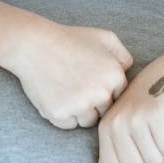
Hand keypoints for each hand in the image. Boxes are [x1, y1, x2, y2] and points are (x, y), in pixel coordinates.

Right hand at [13, 18, 132, 129]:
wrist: (35, 44)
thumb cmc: (70, 39)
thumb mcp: (103, 37)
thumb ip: (123, 55)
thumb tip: (128, 74)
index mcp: (115, 76)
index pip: (117, 96)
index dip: (103, 88)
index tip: (89, 76)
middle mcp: (101, 93)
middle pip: (104, 111)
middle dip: (92, 101)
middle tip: (76, 81)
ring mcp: (80, 105)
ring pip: (88, 121)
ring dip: (79, 111)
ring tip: (66, 87)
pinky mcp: (60, 114)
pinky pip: (68, 125)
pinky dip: (62, 115)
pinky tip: (55, 94)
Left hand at [97, 57, 163, 162]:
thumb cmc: (147, 103)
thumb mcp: (124, 122)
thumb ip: (112, 149)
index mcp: (106, 127)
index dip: (131, 162)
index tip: (137, 142)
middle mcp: (118, 122)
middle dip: (148, 158)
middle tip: (151, 133)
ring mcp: (137, 117)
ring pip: (154, 161)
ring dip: (162, 148)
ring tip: (160, 125)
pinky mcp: (158, 114)